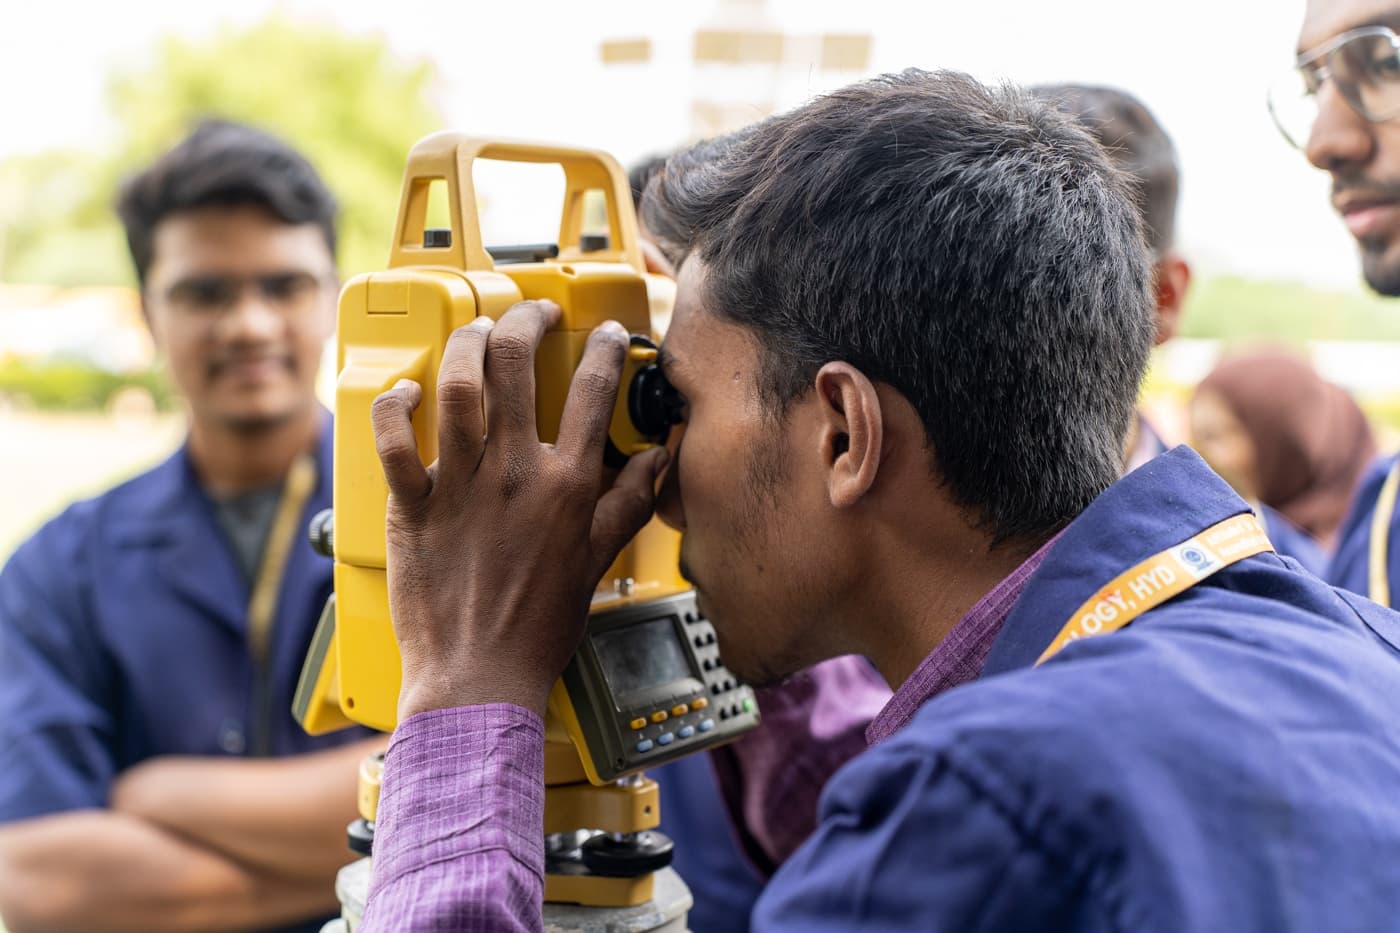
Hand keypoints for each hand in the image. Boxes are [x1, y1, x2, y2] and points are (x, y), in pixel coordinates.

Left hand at [371, 300, 669, 719]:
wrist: (480, 677)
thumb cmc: (538, 628)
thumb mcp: (598, 562)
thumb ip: (630, 505)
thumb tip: (657, 464)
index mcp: (567, 487)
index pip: (593, 393)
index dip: (604, 349)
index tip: (607, 335)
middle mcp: (514, 476)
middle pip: (517, 365)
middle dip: (526, 320)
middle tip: (532, 314)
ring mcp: (461, 487)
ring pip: (459, 387)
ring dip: (467, 345)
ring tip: (478, 335)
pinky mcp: (414, 506)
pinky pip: (394, 441)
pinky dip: (396, 408)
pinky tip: (408, 393)